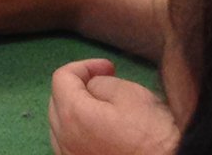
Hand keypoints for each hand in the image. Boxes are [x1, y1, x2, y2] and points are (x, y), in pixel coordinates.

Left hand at [48, 60, 179, 154]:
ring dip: (76, 110)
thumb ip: (101, 83)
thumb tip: (91, 88)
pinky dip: (79, 133)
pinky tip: (102, 132)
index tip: (108, 67)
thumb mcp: (130, 94)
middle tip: (105, 82)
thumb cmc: (154, 134)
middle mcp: (64, 140)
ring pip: (60, 126)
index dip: (85, 66)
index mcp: (73, 115)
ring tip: (103, 107)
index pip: (62, 78)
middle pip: (57, 102)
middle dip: (78, 87)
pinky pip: (70, 146)